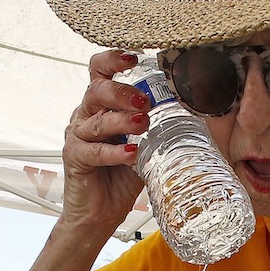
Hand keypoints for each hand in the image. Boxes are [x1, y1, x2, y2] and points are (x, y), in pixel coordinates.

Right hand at [59, 50, 151, 229]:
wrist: (100, 213)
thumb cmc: (121, 178)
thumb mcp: (147, 147)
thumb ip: (160, 128)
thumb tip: (195, 114)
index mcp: (101, 107)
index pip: (99, 72)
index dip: (113, 60)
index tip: (134, 57)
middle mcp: (86, 117)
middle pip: (96, 90)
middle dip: (123, 92)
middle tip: (146, 102)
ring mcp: (78, 137)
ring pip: (96, 120)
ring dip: (122, 120)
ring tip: (144, 124)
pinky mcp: (74, 158)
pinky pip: (93, 151)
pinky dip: (115, 152)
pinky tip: (132, 153)